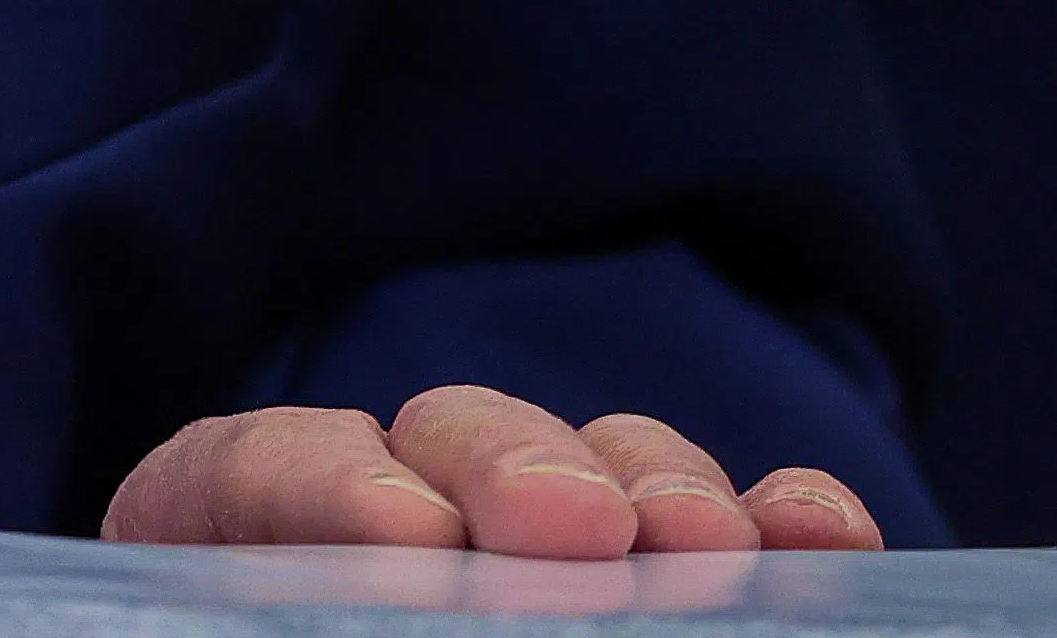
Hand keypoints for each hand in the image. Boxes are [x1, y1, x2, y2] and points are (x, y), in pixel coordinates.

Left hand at [108, 387, 885, 559]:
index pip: (260, 472)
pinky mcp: (651, 566)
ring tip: (705, 543)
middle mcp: (386, 514)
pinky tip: (823, 540)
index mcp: (234, 543)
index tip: (412, 537)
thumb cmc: (285, 622)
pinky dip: (776, 525)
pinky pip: (724, 529)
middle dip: (514, 469)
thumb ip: (335, 594)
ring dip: (655, 487)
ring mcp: (528, 532)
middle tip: (572, 525)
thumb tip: (414, 553)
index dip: (330, 486)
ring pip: (593, 461)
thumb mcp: (293, 616)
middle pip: (446, 437)